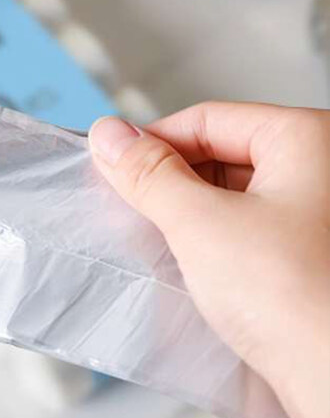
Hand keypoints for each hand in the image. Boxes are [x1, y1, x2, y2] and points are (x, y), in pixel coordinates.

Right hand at [89, 103, 329, 417]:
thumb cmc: (293, 299)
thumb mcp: (200, 223)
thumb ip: (149, 175)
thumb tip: (109, 135)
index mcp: (310, 140)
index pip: (208, 119)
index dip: (153, 142)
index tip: (111, 168)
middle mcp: (322, 171)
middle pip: (223, 153)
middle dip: (171, 181)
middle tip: (130, 208)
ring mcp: (318, 217)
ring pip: (233, 195)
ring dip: (188, 214)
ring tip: (158, 241)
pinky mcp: (309, 258)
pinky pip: (248, 230)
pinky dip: (212, 241)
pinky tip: (188, 264)